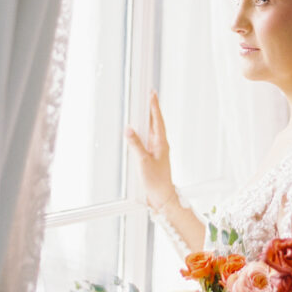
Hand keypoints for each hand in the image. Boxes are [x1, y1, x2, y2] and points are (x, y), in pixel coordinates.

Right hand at [126, 91, 175, 211]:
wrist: (162, 196)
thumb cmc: (156, 181)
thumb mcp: (143, 161)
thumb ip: (136, 145)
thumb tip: (129, 129)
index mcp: (162, 143)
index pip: (157, 120)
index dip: (154, 106)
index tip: (152, 94)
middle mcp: (160, 144)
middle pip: (155, 122)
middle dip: (151, 109)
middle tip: (148, 95)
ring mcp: (156, 150)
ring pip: (151, 130)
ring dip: (147, 119)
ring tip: (143, 107)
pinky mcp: (151, 156)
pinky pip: (147, 139)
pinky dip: (142, 132)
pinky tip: (138, 129)